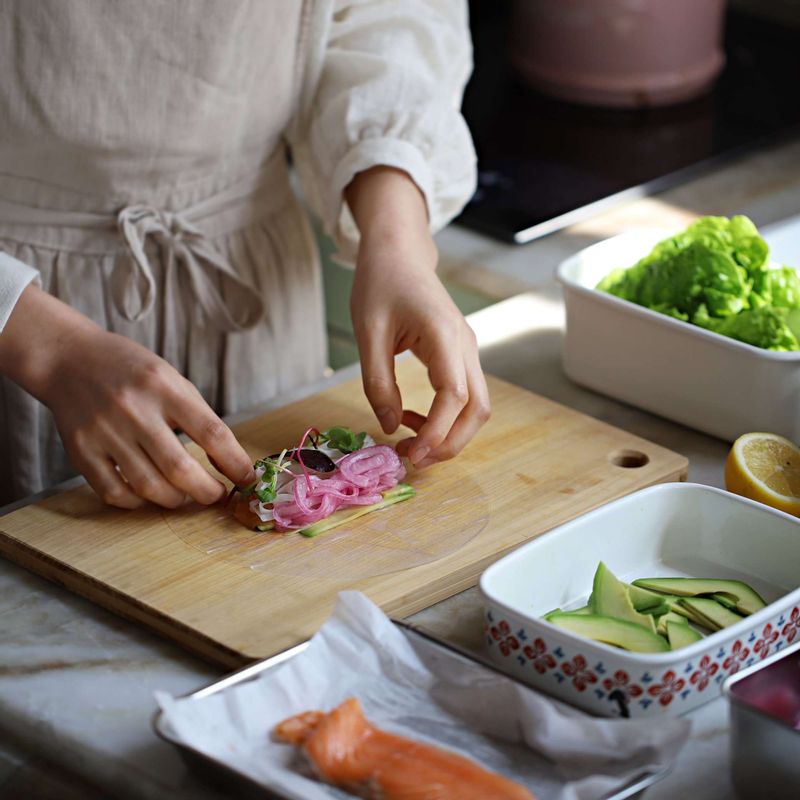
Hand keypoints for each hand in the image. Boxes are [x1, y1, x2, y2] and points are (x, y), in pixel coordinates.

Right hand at [0, 286, 254, 507]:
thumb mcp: (171, 379)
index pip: (212, 433)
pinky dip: (139, 502)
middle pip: (180, 469)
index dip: (235, 463)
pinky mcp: (81, 452)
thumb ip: (198, 416)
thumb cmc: (130, 371)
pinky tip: (150, 495)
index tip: (247, 479)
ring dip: (176, 500)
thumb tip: (227, 462)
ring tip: (186, 496)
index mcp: (164, 387)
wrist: (69, 359)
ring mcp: (105, 433)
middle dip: (207, 492)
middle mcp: (134, 410)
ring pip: (149, 487)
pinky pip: (115, 493)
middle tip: (218, 495)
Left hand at [345, 167, 490, 466]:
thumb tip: (390, 427)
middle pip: (478, 408)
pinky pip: (465, 396)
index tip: (411, 452)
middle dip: (451, 443)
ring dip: (451, 434)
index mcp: (443, 334)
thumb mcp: (367, 332)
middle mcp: (466, 345)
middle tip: (413, 459)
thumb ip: (378, 382)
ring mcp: (468, 350)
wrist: (399, 253)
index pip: (454, 395)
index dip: (437, 431)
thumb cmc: (380, 284)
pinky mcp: (461, 355)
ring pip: (477, 406)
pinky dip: (447, 418)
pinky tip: (414, 419)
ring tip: (412, 444)